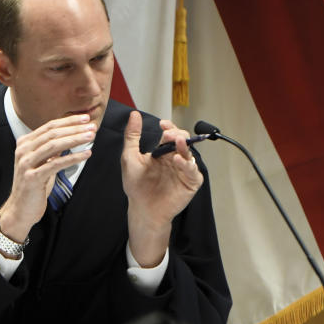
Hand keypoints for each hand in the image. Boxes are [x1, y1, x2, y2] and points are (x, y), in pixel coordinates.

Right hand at [0, 114, 95, 241]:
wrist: (20, 210)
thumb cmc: (34, 186)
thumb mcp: (42, 163)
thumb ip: (51, 149)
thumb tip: (69, 135)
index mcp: (25, 143)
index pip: (49, 126)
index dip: (69, 121)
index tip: (85, 118)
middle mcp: (23, 150)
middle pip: (52, 133)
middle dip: (74, 128)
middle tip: (92, 126)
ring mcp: (26, 163)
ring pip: (54, 145)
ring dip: (75, 139)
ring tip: (91, 136)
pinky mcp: (32, 177)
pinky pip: (56, 164)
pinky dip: (73, 157)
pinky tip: (87, 153)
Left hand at [122, 111, 203, 266]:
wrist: (142, 209)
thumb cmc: (136, 186)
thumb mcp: (130, 157)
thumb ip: (132, 136)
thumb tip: (134, 115)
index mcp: (162, 152)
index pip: (170, 134)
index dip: (169, 127)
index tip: (162, 125)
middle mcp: (175, 159)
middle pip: (183, 141)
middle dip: (178, 135)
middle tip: (169, 134)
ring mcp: (184, 170)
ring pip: (189, 154)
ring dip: (184, 146)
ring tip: (177, 142)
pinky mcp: (191, 183)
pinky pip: (193, 171)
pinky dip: (187, 165)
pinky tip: (177, 160)